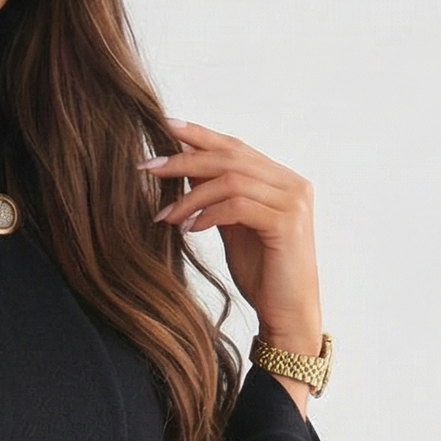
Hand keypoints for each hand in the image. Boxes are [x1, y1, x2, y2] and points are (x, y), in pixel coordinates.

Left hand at [140, 115, 323, 354]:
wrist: (288, 315)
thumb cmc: (262, 273)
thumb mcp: (231, 226)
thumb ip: (215, 195)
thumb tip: (184, 164)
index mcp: (280, 179)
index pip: (235, 147)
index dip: (199, 134)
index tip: (163, 126)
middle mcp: (292, 184)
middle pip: (230, 157)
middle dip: (184, 159)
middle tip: (148, 167)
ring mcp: (293, 202)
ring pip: (231, 180)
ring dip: (190, 196)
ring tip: (165, 215)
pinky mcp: (287, 223)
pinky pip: (237, 206)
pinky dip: (207, 215)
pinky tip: (188, 229)